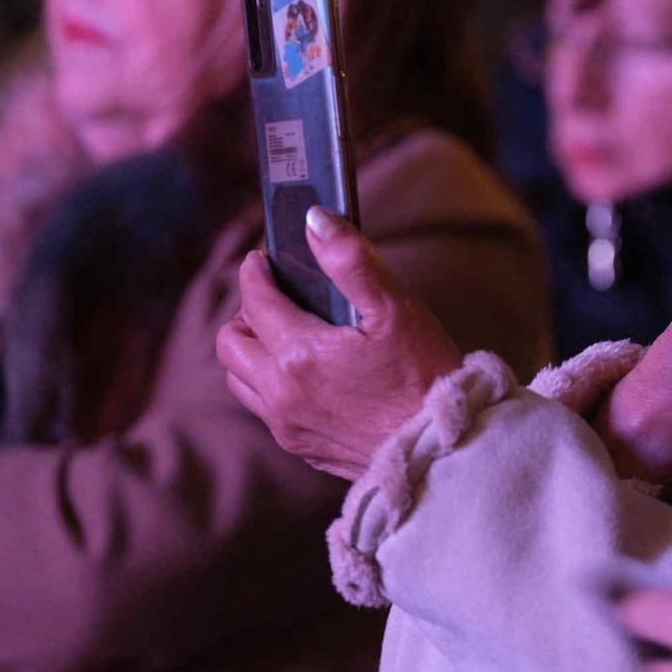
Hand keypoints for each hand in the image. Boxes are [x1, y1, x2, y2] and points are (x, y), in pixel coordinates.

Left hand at [217, 205, 462, 478]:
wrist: (441, 450)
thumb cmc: (425, 376)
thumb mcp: (396, 308)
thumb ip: (351, 260)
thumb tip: (315, 220)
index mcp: (299, 353)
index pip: (254, 299)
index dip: (255, 272)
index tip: (264, 259)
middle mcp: (281, 392)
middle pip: (230, 342)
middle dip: (245, 312)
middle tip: (275, 297)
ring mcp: (286, 424)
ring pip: (239, 379)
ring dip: (252, 350)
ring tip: (285, 334)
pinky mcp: (300, 446)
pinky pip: (263, 408)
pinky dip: (269, 383)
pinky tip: (305, 372)